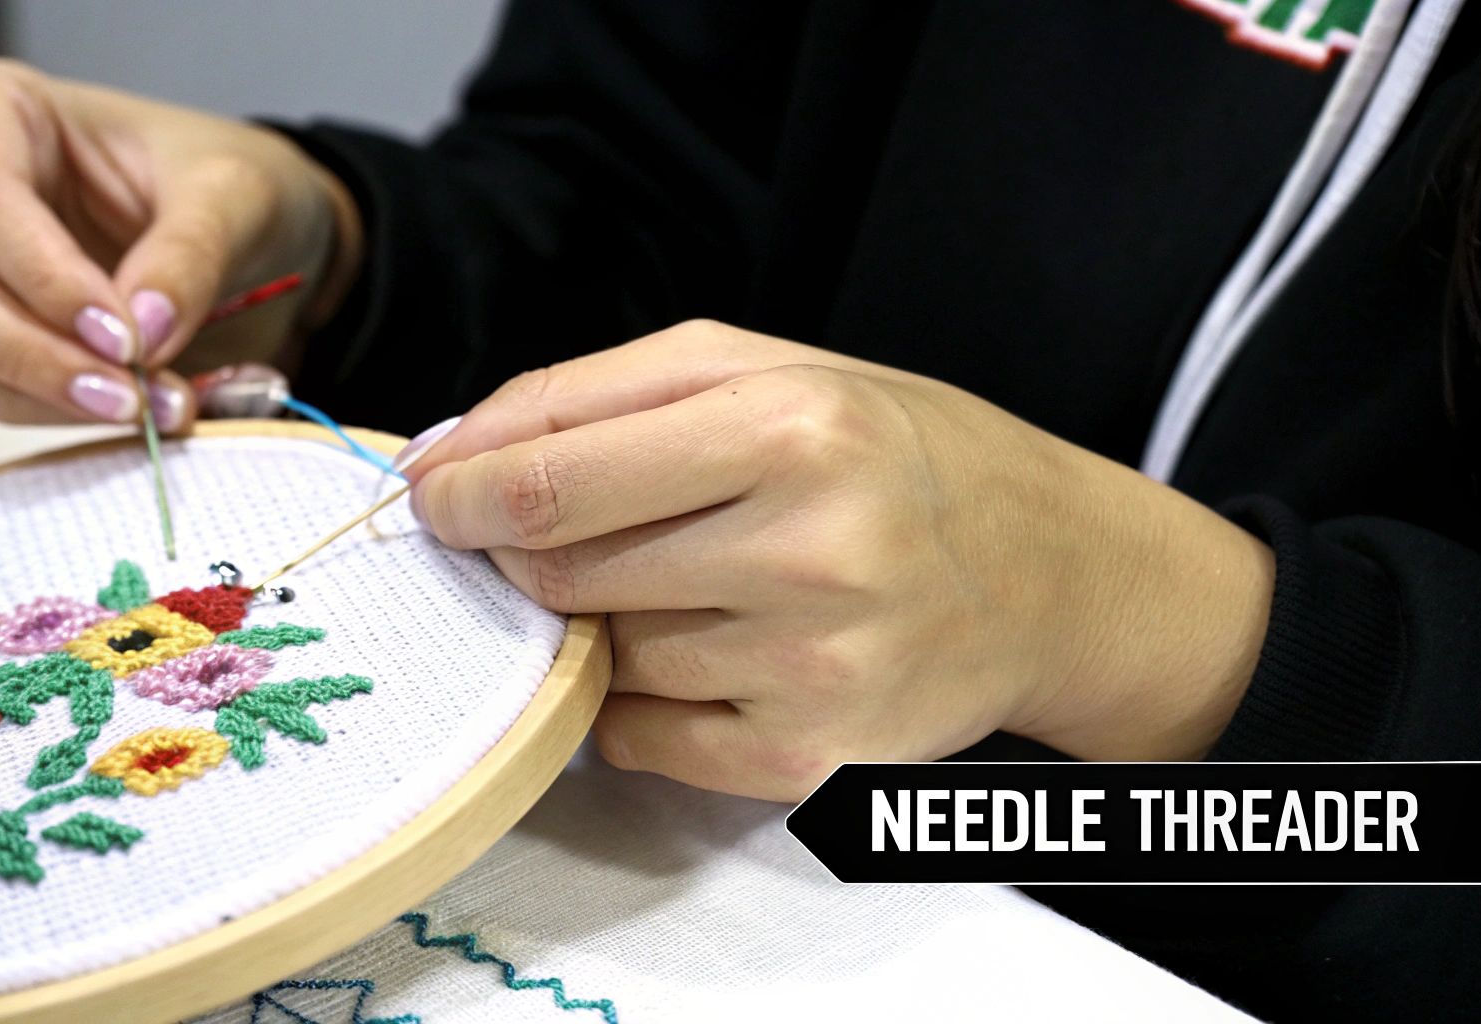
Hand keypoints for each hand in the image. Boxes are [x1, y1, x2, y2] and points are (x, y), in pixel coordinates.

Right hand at [0, 59, 360, 427]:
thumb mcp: (237, 198)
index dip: (43, 277)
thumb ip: (192, 254)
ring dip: (36, 397)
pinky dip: (44, 415)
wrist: (242, 233)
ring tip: (147, 410)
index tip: (126, 338)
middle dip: (27, 352)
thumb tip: (143, 332)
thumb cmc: (224, 185)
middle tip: (128, 397)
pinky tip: (125, 412)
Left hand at [406, 321, 1274, 800]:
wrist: (1045, 572)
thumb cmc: (893, 454)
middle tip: (568, 531)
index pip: (554, 481)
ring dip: (599, 623)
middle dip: (529, 554)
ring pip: (599, 659)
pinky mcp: (806, 759)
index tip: (435, 497)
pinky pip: (640, 740)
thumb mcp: (764, 368)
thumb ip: (595, 394)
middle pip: (561, 573)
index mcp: (789, 430)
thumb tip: (451, 458)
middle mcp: (805, 554)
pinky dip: (636, 700)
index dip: (463, 494)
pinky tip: (704, 651)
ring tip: (687, 582)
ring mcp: (809, 670)